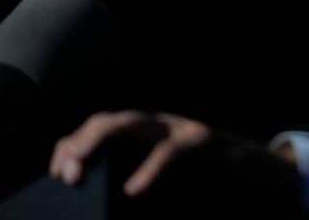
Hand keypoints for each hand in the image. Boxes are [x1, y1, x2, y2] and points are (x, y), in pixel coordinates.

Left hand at [49, 109, 210, 195]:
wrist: (252, 172)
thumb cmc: (205, 184)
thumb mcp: (159, 180)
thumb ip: (131, 178)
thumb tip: (88, 187)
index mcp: (143, 136)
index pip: (98, 129)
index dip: (73, 145)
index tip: (57, 174)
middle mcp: (156, 126)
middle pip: (109, 120)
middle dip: (82, 141)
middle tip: (66, 175)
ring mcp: (178, 128)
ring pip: (133, 122)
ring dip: (100, 138)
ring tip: (81, 163)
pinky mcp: (199, 141)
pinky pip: (170, 152)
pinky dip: (150, 170)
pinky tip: (134, 189)